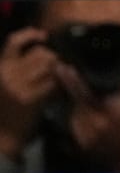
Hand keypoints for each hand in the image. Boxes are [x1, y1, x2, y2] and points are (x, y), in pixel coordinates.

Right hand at [0, 29, 57, 158]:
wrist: (2, 138)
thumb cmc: (6, 110)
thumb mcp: (6, 84)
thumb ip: (18, 67)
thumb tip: (44, 48)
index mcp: (0, 68)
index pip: (14, 42)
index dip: (30, 34)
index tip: (43, 36)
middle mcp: (7, 74)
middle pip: (41, 53)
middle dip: (54, 59)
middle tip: (58, 71)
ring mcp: (19, 86)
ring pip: (51, 65)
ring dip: (60, 71)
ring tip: (58, 82)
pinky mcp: (31, 99)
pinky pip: (54, 82)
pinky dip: (60, 86)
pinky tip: (58, 93)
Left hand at [55, 62, 119, 172]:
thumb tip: (107, 68)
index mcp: (107, 110)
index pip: (82, 90)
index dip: (70, 77)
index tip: (62, 65)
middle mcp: (91, 122)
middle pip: (75, 99)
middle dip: (73, 87)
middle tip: (72, 74)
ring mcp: (82, 134)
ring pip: (73, 110)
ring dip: (78, 102)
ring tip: (93, 101)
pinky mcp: (77, 141)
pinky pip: (75, 121)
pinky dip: (81, 114)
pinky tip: (93, 115)